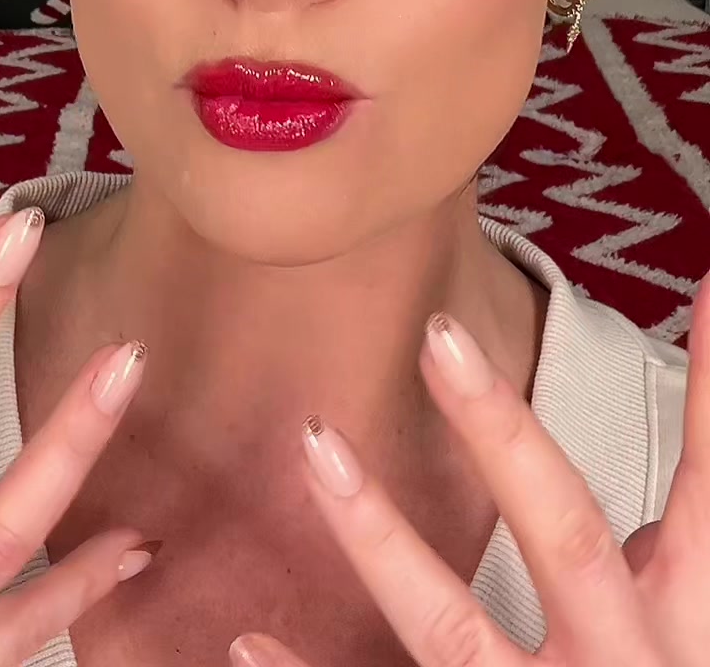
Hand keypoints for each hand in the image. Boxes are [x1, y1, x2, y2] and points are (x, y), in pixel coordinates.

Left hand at [230, 277, 709, 666]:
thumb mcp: (698, 624)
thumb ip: (677, 549)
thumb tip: (667, 433)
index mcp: (687, 622)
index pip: (709, 486)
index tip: (703, 283)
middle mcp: (624, 665)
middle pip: (562, 532)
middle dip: (500, 432)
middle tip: (438, 336)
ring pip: (452, 630)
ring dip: (378, 533)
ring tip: (314, 446)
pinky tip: (248, 641)